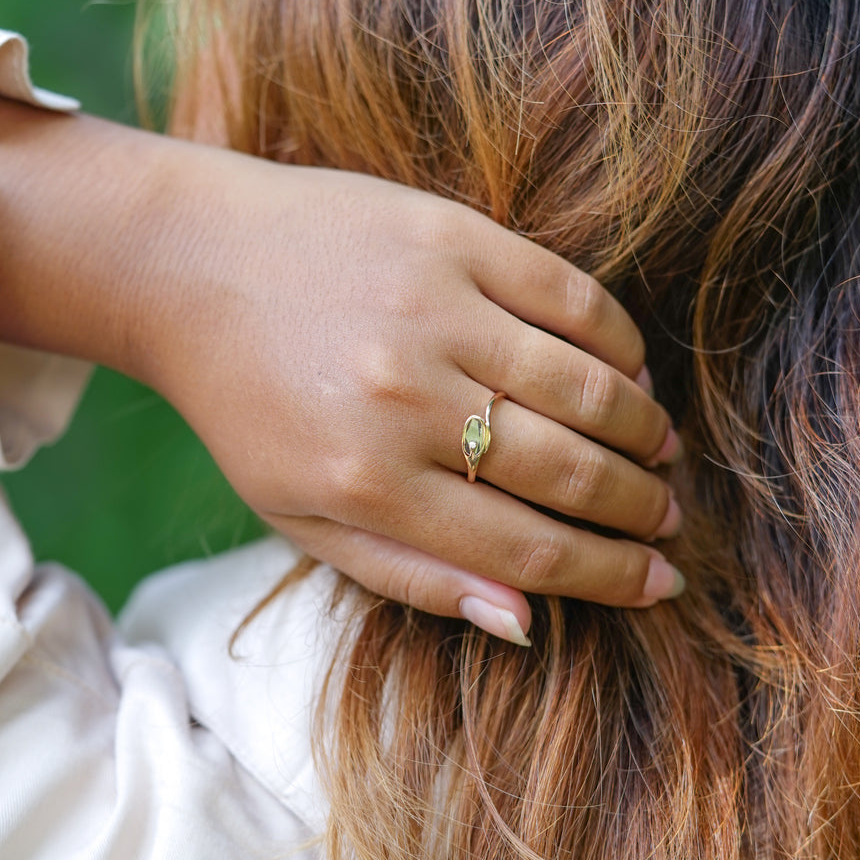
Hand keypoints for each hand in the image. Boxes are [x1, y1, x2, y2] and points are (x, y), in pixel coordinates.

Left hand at [0, 100, 683, 642]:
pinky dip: (619, 341)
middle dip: (641, 508)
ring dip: (644, 430)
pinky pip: (571, 297)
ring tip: (661, 451)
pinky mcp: (452, 237)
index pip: (527, 550)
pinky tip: (631, 370)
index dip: (609, 575)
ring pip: (587, 387)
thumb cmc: (248, 405)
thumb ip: (409, 575)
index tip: (659, 583)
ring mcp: (434, 310)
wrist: (191, 266)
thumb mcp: (300, 515)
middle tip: (669, 519)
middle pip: (571, 473)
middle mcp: (407, 400)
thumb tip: (523, 623)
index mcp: (368, 482)